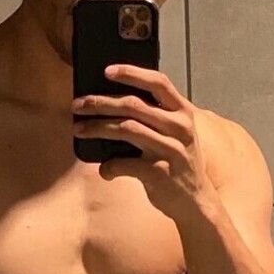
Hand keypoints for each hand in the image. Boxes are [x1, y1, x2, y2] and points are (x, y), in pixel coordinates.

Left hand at [72, 65, 217, 218]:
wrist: (196, 202)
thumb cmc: (179, 163)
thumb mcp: (177, 134)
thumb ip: (157, 117)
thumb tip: (113, 103)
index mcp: (183, 113)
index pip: (158, 83)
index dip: (131, 73)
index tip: (106, 71)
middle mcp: (180, 128)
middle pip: (133, 105)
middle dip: (100, 102)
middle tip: (78, 104)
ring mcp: (170, 150)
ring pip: (125, 129)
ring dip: (96, 127)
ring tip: (78, 129)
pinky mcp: (159, 173)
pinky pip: (123, 163)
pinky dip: (108, 166)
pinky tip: (104, 170)